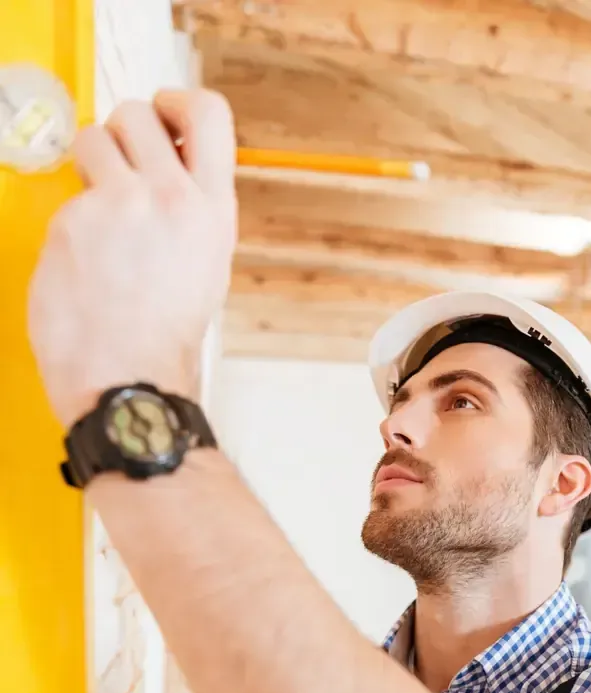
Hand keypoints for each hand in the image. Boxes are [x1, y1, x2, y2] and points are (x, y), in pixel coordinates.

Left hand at [28, 89, 237, 427]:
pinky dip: (71, 225)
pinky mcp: (73, 222)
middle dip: (122, 132)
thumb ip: (189, 214)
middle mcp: (170, 197)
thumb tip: (164, 176)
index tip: (164, 114)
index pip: (208, 113)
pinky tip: (83, 265)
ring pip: (93, 138)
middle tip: (119, 166)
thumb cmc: (164, 341)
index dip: (177, 102)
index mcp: (212, 211)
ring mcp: (119, 205)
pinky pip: (66, 198)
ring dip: (90, 164)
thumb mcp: (205, 269)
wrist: (129, 381)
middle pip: (138, 112)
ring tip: (98, 211)